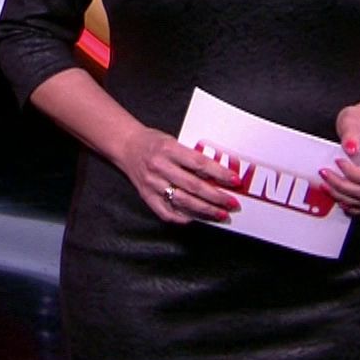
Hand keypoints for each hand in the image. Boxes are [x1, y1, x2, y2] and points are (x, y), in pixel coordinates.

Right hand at [116, 127, 242, 223]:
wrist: (126, 146)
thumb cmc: (153, 142)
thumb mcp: (173, 141)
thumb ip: (192, 157)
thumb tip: (218, 175)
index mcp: (168, 149)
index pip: (199, 163)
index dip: (219, 173)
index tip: (234, 181)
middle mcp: (159, 167)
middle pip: (194, 185)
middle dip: (217, 197)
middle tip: (232, 203)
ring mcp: (152, 183)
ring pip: (183, 201)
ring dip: (205, 210)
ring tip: (220, 214)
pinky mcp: (146, 196)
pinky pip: (166, 212)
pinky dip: (182, 218)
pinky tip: (196, 219)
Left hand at [320, 100, 359, 215]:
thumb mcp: (354, 120)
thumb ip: (351, 134)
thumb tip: (349, 148)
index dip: (353, 174)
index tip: (336, 161)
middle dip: (341, 186)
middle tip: (323, 173)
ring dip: (343, 198)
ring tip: (325, 186)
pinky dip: (352, 207)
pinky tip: (337, 200)